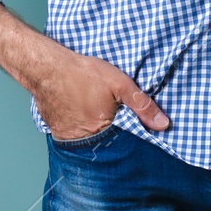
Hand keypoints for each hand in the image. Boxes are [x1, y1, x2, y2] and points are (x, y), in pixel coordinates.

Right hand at [34, 50, 169, 140]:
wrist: (47, 67)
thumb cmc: (83, 73)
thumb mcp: (119, 83)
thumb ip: (142, 105)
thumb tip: (163, 125)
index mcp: (103, 131)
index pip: (124, 143)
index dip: (130, 134)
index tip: (131, 124)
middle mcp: (85, 140)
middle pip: (106, 143)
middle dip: (112, 133)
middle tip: (108, 113)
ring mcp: (69, 138)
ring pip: (89, 140)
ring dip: (94, 131)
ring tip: (93, 111)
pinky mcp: (57, 133)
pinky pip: (73, 136)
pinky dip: (79, 128)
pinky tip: (80, 112)